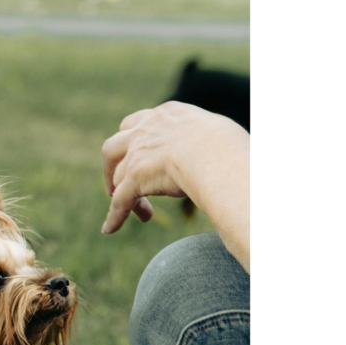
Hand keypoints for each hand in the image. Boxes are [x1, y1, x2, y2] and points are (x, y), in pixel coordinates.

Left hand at [100, 102, 249, 270]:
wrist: (217, 151)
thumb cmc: (231, 146)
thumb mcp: (221, 134)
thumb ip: (216, 142)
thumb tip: (235, 155)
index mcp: (168, 114)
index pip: (142, 123)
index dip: (139, 142)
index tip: (144, 157)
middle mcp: (147, 128)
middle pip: (116, 144)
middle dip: (115, 164)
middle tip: (121, 182)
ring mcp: (137, 152)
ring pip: (117, 175)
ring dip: (121, 194)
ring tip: (142, 214)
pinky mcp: (135, 177)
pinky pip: (119, 200)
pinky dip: (114, 216)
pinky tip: (110, 229)